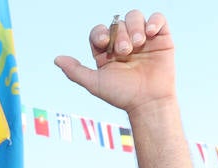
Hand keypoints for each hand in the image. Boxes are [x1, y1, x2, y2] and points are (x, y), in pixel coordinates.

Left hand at [54, 11, 175, 115]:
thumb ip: (75, 71)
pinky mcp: (161, 38)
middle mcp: (123, 43)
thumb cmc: (122, 95)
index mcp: (107, 52)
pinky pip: (157, 19)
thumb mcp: (95, 84)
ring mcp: (143, 39)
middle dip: (120, 34)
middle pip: (117, 23)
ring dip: (134, 27)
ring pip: (135, 17)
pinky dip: (154, 21)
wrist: (148, 102)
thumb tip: (56, 59)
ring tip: (138, 43)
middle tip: (125, 51)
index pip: (99, 32)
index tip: (104, 43)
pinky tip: (150, 33)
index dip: (100, 33)